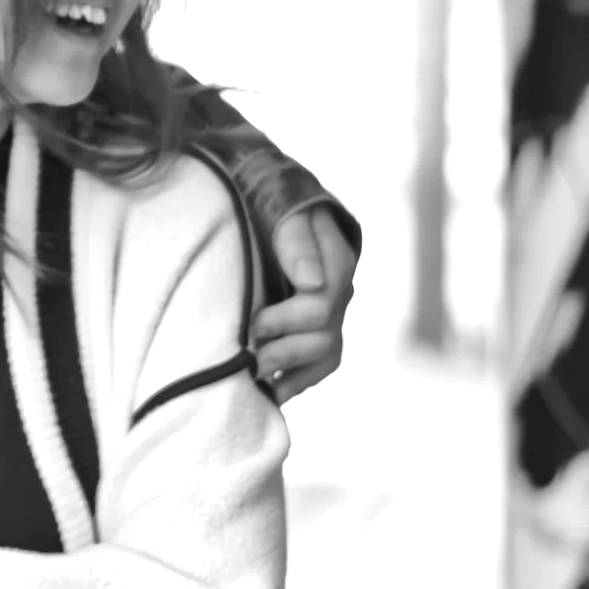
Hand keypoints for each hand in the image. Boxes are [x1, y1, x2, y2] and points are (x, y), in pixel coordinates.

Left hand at [246, 205, 356, 397]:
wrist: (266, 197)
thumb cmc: (269, 199)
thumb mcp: (281, 209)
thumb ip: (295, 240)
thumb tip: (311, 282)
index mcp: (335, 258)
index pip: (321, 304)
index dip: (284, 321)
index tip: (253, 325)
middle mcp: (340, 289)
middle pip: (324, 335)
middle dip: (285, 351)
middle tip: (249, 360)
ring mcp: (334, 310)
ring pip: (326, 354)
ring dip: (291, 371)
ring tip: (258, 381)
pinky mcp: (322, 327)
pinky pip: (323, 364)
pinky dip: (299, 380)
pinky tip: (274, 392)